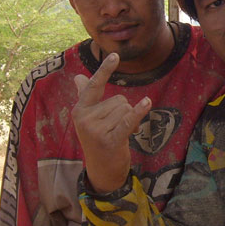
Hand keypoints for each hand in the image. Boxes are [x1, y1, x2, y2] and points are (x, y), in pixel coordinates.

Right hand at [72, 53, 151, 192]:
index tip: (115, 55)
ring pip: (126, 110)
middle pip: (119, 100)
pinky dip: (138, 112)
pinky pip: (128, 120)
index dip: (105, 70)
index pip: (94, 86)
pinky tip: (147, 102)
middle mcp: (85, 118)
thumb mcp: (89, 118)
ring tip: (121, 134)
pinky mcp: (110, 140)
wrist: (102, 171)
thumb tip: (77, 77)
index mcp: (80, 110)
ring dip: (130, 120)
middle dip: (124, 112)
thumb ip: (85, 96)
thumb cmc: (98, 139)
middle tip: (117, 129)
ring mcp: (96, 130)